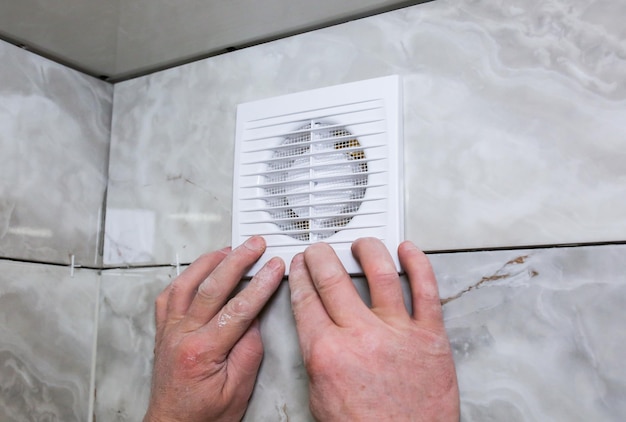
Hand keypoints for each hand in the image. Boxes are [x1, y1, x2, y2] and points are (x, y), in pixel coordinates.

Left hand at [144, 236, 284, 421]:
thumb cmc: (203, 416)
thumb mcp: (237, 389)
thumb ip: (249, 350)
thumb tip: (255, 318)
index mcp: (203, 351)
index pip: (238, 308)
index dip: (261, 284)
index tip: (274, 268)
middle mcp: (181, 335)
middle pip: (212, 286)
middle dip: (238, 260)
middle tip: (255, 245)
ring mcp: (169, 330)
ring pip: (186, 284)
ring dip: (209, 262)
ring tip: (229, 249)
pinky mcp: (163, 331)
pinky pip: (168, 296)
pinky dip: (184, 278)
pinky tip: (197, 271)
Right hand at [288, 238, 459, 420]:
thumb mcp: (321, 398)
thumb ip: (316, 358)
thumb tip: (317, 330)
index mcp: (327, 352)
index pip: (306, 300)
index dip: (300, 276)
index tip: (300, 266)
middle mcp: (361, 336)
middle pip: (333, 280)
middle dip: (321, 257)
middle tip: (319, 250)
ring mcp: (397, 331)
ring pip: (380, 273)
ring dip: (367, 251)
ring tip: (361, 245)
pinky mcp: (430, 335)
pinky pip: (426, 289)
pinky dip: (417, 264)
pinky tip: (407, 251)